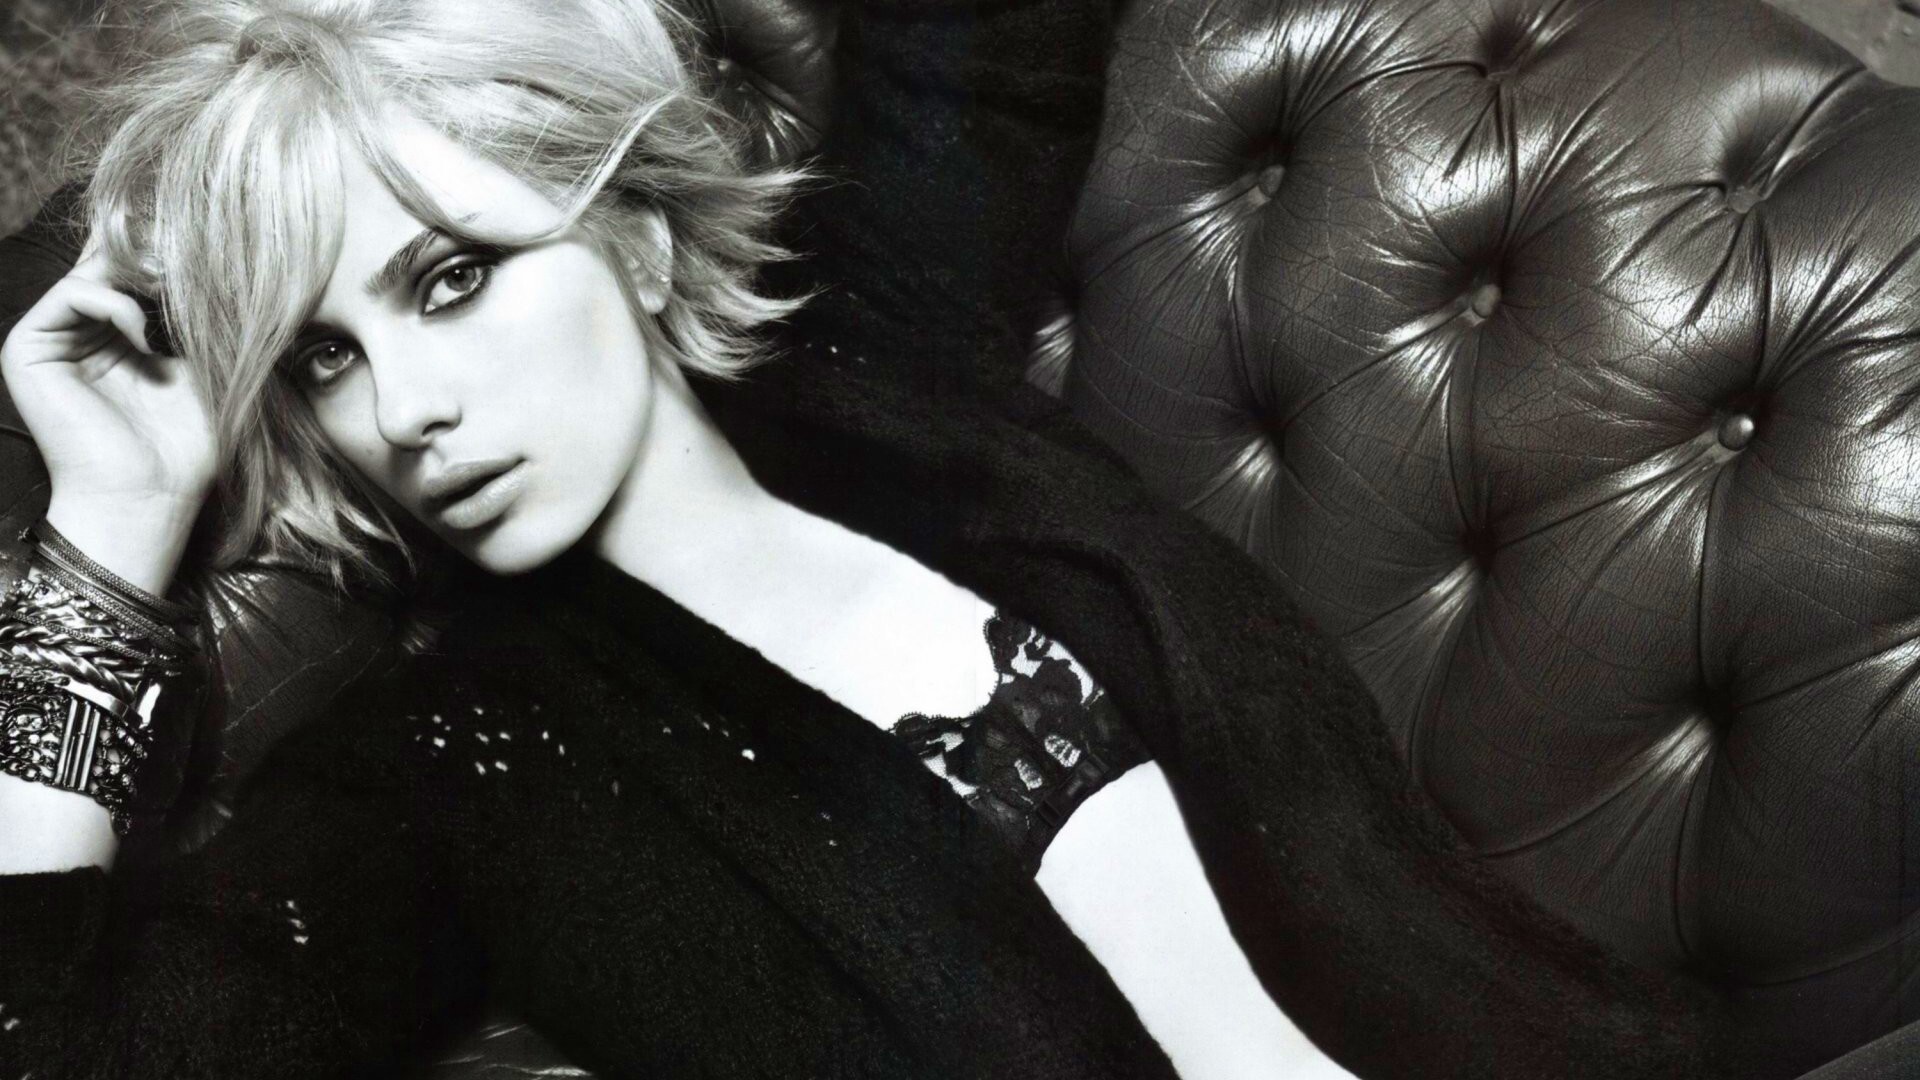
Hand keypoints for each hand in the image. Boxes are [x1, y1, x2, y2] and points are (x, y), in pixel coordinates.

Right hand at [0, 232, 216, 591]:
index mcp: (118, 333)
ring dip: (143, 281)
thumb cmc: (185, 445)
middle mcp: (80, 330)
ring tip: (176, 312)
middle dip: (159, 262)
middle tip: (198, 273)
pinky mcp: (27, 349)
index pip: (137, 270)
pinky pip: (73, 293)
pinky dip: (117, 303)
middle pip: (113, 261)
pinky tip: (148, 336)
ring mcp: (51, 337)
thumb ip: (198, 313)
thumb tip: (216, 254)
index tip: (217, 264)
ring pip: (94, 270)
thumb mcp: (205, 364)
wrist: (150, 496)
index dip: (173, 259)